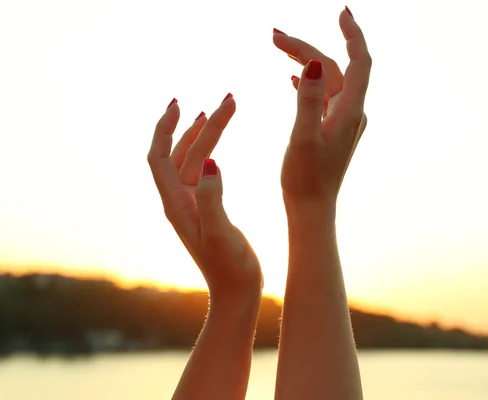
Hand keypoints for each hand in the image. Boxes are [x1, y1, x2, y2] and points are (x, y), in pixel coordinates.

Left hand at [147, 96, 262, 302]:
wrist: (236, 294)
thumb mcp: (221, 234)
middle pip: (182, 153)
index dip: (165, 129)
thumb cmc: (230, 269)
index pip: (160, 157)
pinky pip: (201, 172)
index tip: (179, 104)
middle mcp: (179, 201)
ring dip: (206, 134)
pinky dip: (208, 151)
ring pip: (193, 160)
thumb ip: (212, 198)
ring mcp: (192, 204)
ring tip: (224, 110)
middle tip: (228, 101)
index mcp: (177, 205)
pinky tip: (216, 146)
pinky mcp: (205, 209)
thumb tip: (208, 161)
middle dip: (201, 124)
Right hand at [273, 8, 370, 209]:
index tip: (341, 12)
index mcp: (349, 111)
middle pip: (332, 68)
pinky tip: (291, 79)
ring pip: (325, 81)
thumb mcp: (304, 138)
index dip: (353, 34)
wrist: (312, 207)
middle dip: (305, 48)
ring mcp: (342, 121)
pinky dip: (306, 83)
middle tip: (274, 35)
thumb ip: (307, 101)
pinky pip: (322, 96)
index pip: (358, 61)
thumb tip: (311, 64)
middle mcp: (351, 112)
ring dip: (303, 63)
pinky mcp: (331, 129)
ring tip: (277, 47)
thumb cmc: (306, 178)